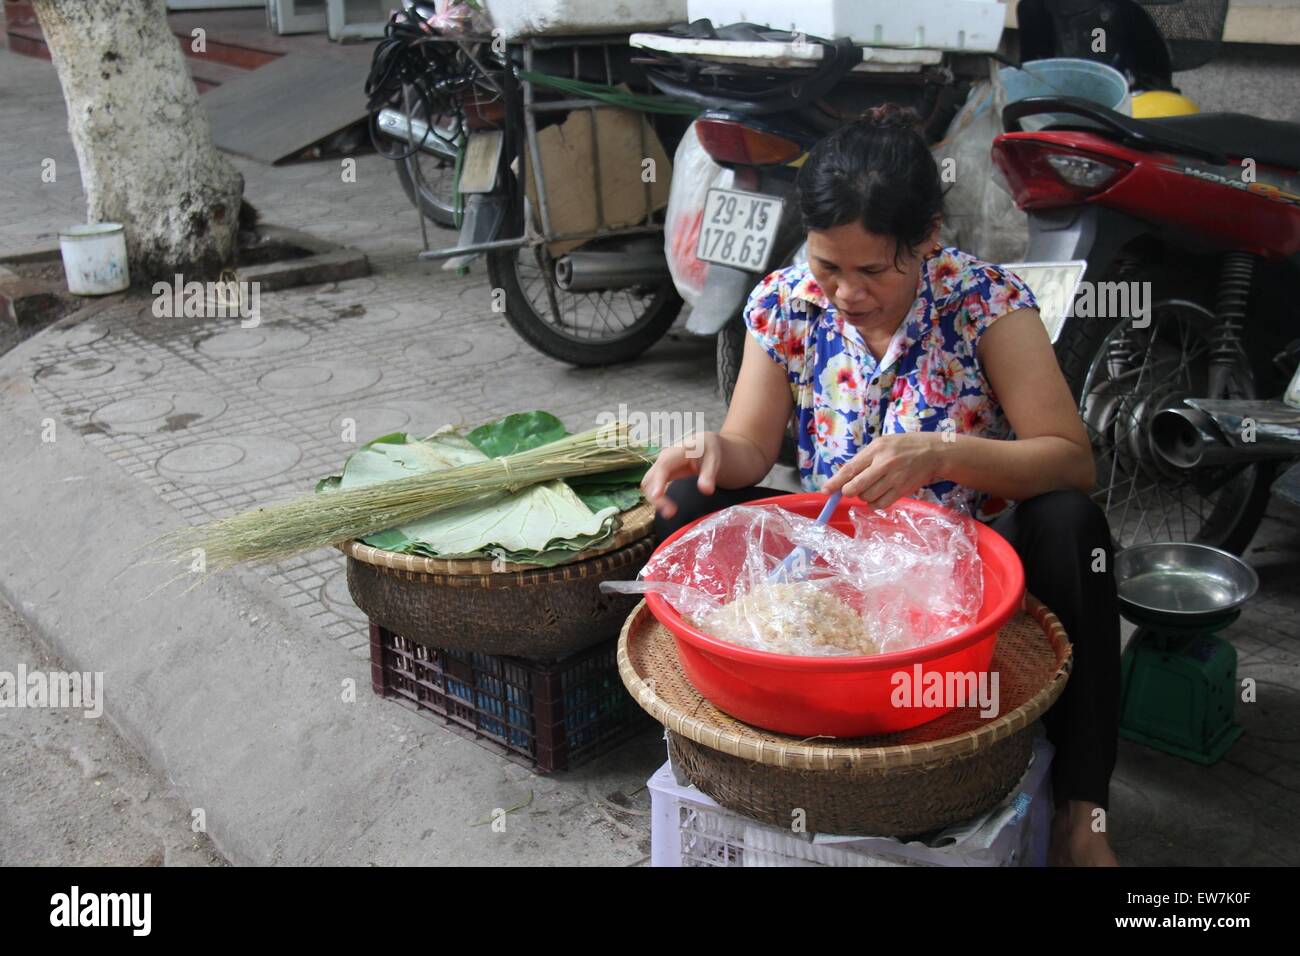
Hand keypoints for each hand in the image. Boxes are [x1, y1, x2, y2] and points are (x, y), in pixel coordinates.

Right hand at [640, 432, 721, 518]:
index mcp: (676, 452)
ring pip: (648, 484)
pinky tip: (669, 508)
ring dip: (655, 500)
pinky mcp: (661, 475)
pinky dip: (657, 498)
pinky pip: (652, 487)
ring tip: (670, 513)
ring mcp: (660, 467)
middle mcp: (663, 459)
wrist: (704, 445)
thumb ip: (709, 475)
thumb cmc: (708, 450)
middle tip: (670, 513)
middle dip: (655, 496)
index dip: (658, 481)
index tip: (657, 496)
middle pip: (650, 478)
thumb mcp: (714, 459)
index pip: (663, 466)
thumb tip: (706, 491)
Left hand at [821, 432, 942, 508]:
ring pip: (867, 497)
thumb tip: (844, 477)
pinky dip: (875, 504)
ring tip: (870, 488)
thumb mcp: (882, 443)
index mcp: (876, 450)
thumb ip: (864, 458)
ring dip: (864, 497)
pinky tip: (878, 496)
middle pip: (856, 487)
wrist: (933, 452)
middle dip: (848, 492)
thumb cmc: (904, 446)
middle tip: (849, 490)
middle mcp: (884, 464)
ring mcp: (894, 479)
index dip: (835, 482)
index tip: (825, 491)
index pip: (850, 469)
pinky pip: (881, 504)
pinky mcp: (902, 490)